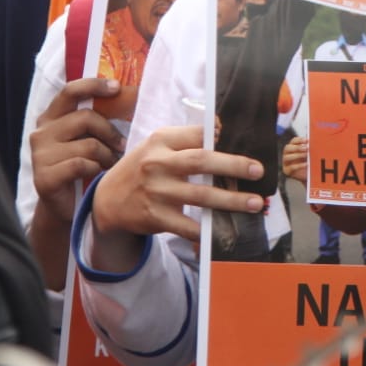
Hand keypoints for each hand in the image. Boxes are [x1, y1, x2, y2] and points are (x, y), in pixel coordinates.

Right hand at [29, 78, 125, 223]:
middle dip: (110, 131)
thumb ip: (94, 120)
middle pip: (85, 118)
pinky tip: (98, 175)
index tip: (117, 87)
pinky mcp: (44, 177)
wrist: (64, 206)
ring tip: (111, 164)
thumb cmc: (80, 167)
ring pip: (88, 144)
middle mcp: (41, 133)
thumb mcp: (85, 138)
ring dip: (107, 155)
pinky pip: (82, 165)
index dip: (94, 85)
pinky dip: (97, 170)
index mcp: (50, 118)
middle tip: (123, 145)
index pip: (70, 91)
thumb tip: (126, 97)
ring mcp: (40, 155)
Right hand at [92, 126, 264, 243]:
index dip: (222, 136)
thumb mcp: (156, 147)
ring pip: (200, 196)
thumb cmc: (142, 169)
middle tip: (257, 171)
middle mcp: (157, 164)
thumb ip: (186, 141)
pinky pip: (187, 225)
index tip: (246, 139)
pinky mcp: (156, 216)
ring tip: (254, 203)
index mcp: (160, 141)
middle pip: (201, 162)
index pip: (197, 134)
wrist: (107, 201)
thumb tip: (225, 136)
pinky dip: (206, 230)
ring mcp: (156, 191)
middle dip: (233, 165)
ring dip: (230, 200)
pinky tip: (225, 231)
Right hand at [281, 136, 309, 182]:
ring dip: (297, 155)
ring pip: (287, 157)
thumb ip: (311, 149)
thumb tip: (316, 142)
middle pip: (287, 148)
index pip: (293, 141)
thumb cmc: (309, 162)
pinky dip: (299, 165)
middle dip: (297, 147)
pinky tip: (307, 164)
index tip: (307, 140)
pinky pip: (292, 167)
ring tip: (306, 155)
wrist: (308, 176)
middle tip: (307, 148)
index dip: (299, 140)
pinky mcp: (287, 170)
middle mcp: (287, 154)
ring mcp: (285, 162)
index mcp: (292, 147)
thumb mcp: (310, 154)